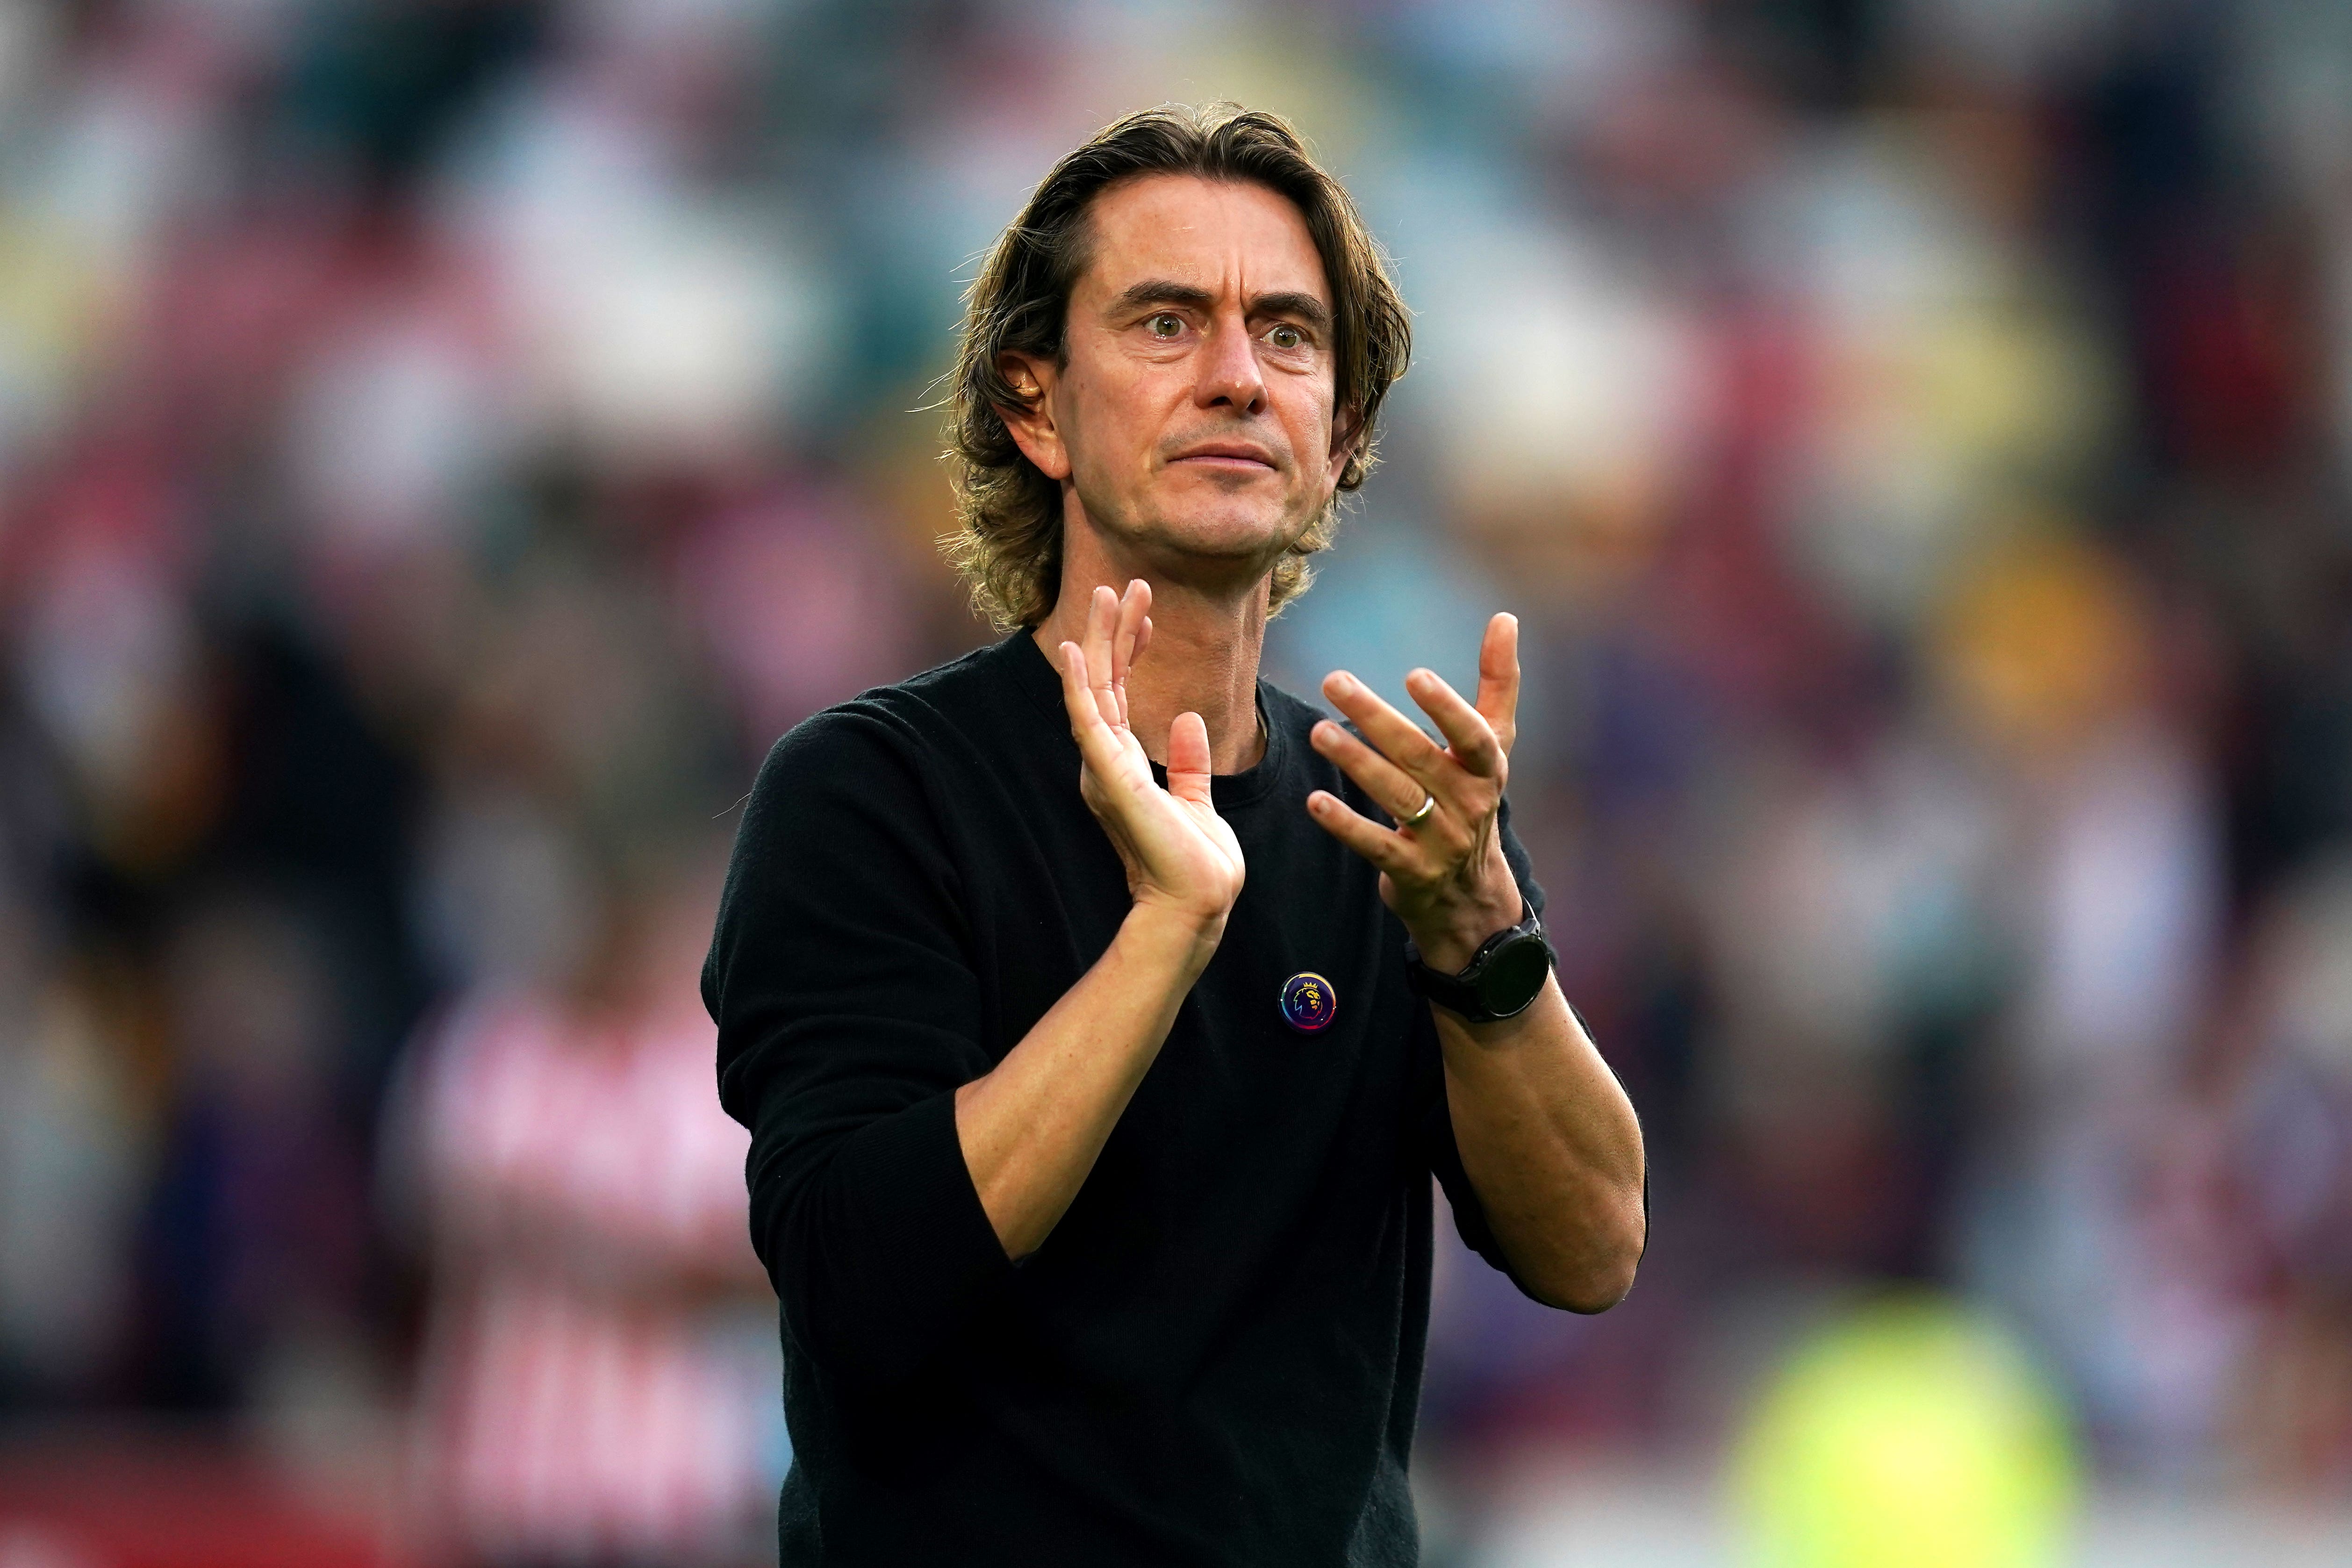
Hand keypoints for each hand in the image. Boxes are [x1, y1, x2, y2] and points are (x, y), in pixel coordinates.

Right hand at [1057, 581, 1246, 938]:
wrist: (1198, 900)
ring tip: (1104, 593)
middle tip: (1124, 585)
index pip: (1122, 694)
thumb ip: (1189, 762)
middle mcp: (1106, 761)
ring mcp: (1104, 767)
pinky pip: (1086, 720)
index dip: (1131, 649)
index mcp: (1123, 765)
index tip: (1145, 614)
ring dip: (1097, 640)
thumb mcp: (1197, 800)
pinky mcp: (1109, 775)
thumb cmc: (1196, 863)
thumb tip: (1186, 719)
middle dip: (1114, 631)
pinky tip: (1070, 648)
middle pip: (1105, 681)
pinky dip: (1077, 683)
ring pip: (1094, 689)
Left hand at [1306, 612, 1525, 973]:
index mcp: (1487, 770)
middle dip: (1376, 718)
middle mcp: (1468, 805)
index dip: (1448, 708)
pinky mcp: (1410, 872)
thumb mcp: (1493, 747)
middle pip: (1419, 757)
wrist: (1469, 894)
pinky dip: (1345, 824)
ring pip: (1396, 796)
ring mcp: (1440, 842)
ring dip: (1356, 762)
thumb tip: (1506, 617)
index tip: (1414, 675)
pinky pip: (1375, 845)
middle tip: (1334, 680)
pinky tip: (1315, 799)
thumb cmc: (1473, 800)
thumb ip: (1498, 683)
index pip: (1474, 737)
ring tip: (1319, 731)